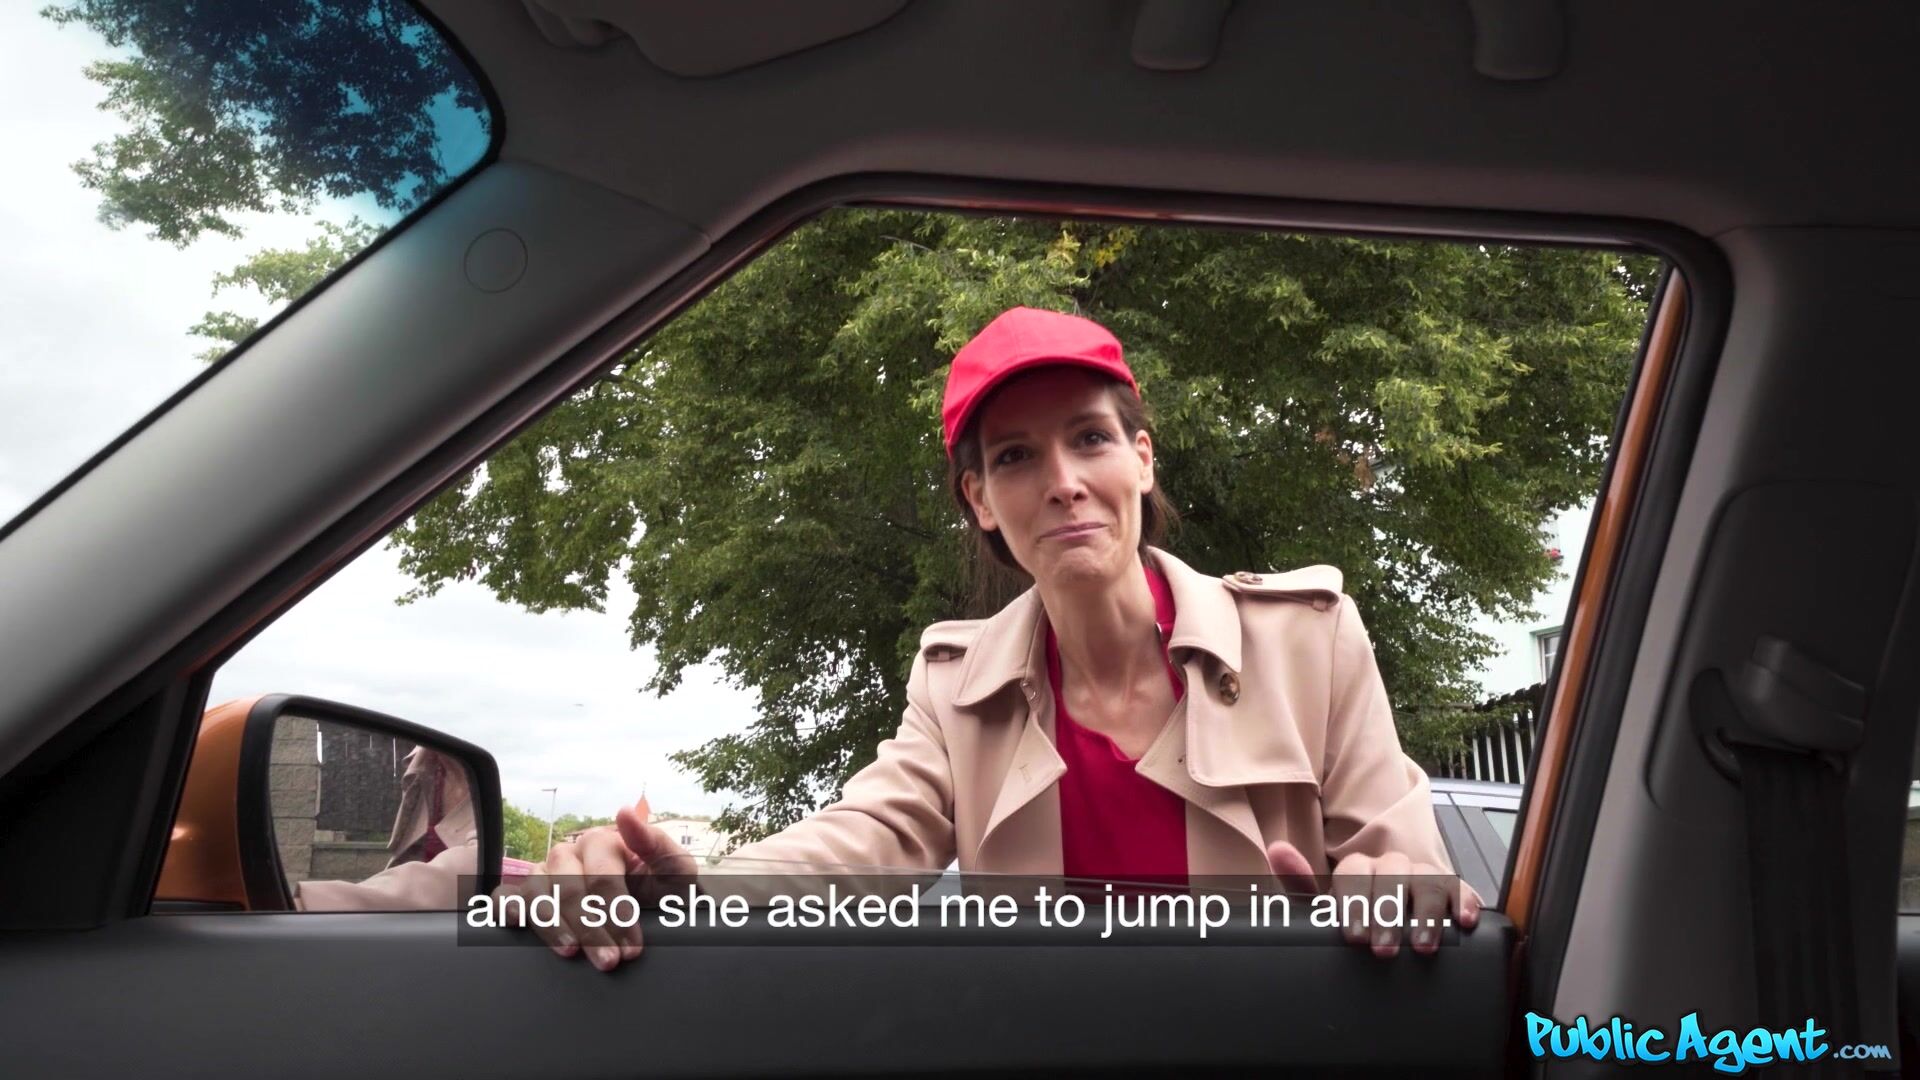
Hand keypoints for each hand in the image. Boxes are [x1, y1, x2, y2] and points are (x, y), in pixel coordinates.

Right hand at [490, 798, 697, 971]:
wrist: (658, 915)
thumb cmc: (664, 891)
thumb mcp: (674, 869)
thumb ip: (656, 842)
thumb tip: (625, 813)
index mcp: (603, 842)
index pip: (602, 875)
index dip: (617, 912)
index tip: (632, 946)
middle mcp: (569, 854)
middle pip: (568, 887)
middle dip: (590, 928)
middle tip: (609, 961)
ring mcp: (545, 873)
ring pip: (537, 892)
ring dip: (552, 926)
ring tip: (571, 953)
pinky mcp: (526, 895)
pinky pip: (505, 897)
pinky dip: (506, 909)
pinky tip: (517, 925)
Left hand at [1266, 841, 1481, 957]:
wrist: (1382, 923)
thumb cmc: (1352, 916)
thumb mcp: (1322, 906)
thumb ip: (1300, 882)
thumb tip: (1278, 849)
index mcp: (1359, 866)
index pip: (1354, 872)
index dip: (1355, 902)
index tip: (1355, 936)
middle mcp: (1392, 865)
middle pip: (1393, 874)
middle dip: (1388, 912)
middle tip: (1383, 948)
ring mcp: (1423, 875)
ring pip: (1429, 879)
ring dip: (1426, 913)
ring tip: (1421, 946)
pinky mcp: (1452, 890)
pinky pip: (1462, 888)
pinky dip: (1465, 902)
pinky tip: (1464, 922)